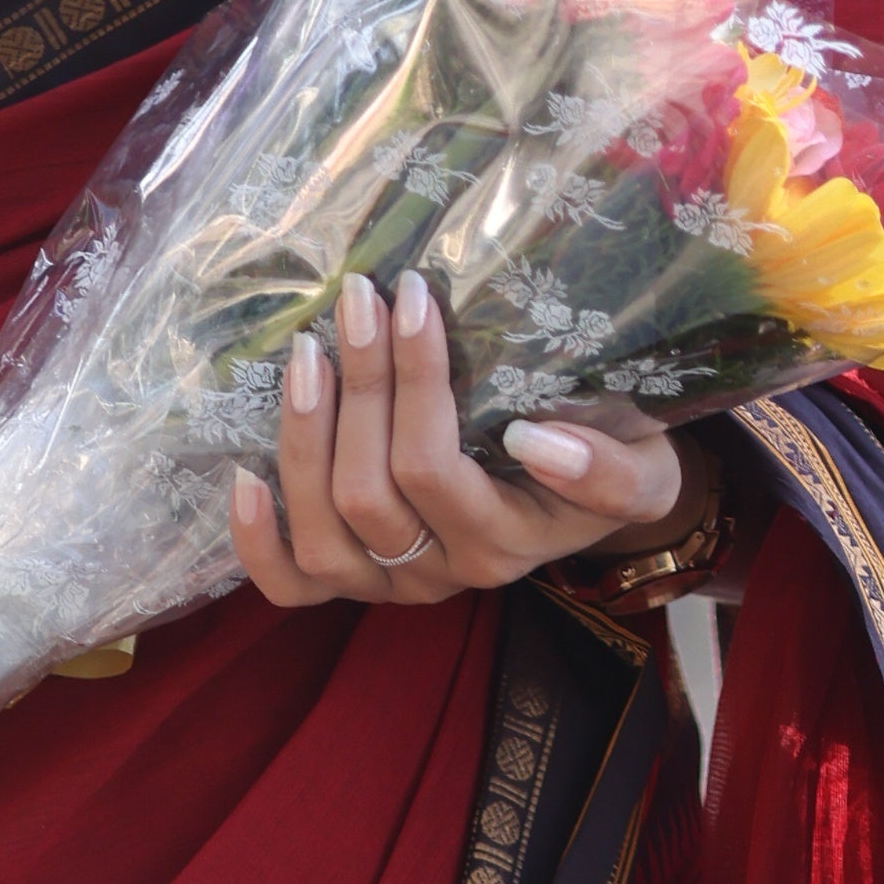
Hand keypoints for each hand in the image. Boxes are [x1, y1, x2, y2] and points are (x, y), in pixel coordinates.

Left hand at [232, 267, 703, 611]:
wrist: (602, 496)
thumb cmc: (614, 456)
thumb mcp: (639, 463)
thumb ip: (606, 468)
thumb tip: (540, 441)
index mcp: (503, 546)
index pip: (436, 471)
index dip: (412, 383)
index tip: (413, 294)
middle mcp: (443, 574)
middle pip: (369, 497)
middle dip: (357, 390)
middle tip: (357, 300)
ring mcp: (392, 583)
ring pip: (323, 538)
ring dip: (303, 441)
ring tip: (308, 353)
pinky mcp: (356, 581)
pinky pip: (290, 589)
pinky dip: (258, 542)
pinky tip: (244, 476)